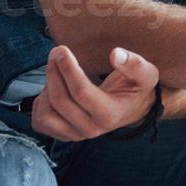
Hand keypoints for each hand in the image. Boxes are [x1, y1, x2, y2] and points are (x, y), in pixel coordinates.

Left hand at [31, 44, 159, 141]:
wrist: (131, 109)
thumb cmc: (137, 88)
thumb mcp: (146, 74)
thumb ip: (134, 64)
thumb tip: (115, 54)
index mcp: (110, 115)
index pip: (81, 93)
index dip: (68, 69)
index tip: (62, 49)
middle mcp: (91, 129)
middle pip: (60, 101)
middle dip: (54, 72)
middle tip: (56, 51)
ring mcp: (75, 135)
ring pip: (45, 115)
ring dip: (46, 89)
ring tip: (57, 72)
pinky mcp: (63, 135)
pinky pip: (40, 121)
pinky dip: (40, 103)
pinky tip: (53, 89)